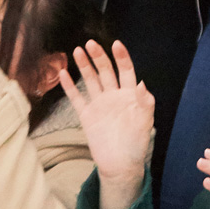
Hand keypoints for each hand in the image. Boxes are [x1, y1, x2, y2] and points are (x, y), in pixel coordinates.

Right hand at [61, 40, 155, 208]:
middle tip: (90, 43)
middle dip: (99, 57)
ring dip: (84, 66)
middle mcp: (113, 96)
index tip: (116, 44)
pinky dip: (70, 87)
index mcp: (130, 95)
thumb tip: (141, 83)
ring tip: (77, 51)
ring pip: (91, 80)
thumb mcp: (146, 122)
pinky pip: (77, 98)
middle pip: (106, 71)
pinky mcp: (87, 115)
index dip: (122, 57)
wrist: (121, 165)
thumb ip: (145, 102)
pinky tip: (63, 73)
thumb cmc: (137, 143)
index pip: (126, 71)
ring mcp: (99, 104)